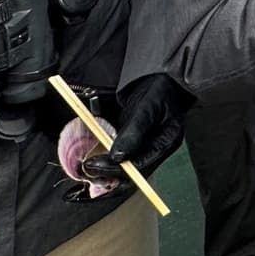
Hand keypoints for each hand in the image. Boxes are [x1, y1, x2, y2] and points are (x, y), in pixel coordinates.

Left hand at [79, 74, 193, 188]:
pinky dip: (109, 164)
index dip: (117, 168)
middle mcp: (158, 150)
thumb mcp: (147, 106)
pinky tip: (95, 163)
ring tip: (88, 168)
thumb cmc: (158, 90)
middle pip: (134, 174)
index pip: (142, 165)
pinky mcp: (137, 146)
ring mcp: (148, 149)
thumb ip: (134, 131)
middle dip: (110, 174)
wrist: (158, 81)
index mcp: (167, 142)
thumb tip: (118, 156)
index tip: (94, 165)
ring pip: (127, 171)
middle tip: (88, 168)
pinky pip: (123, 161)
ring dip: (107, 173)